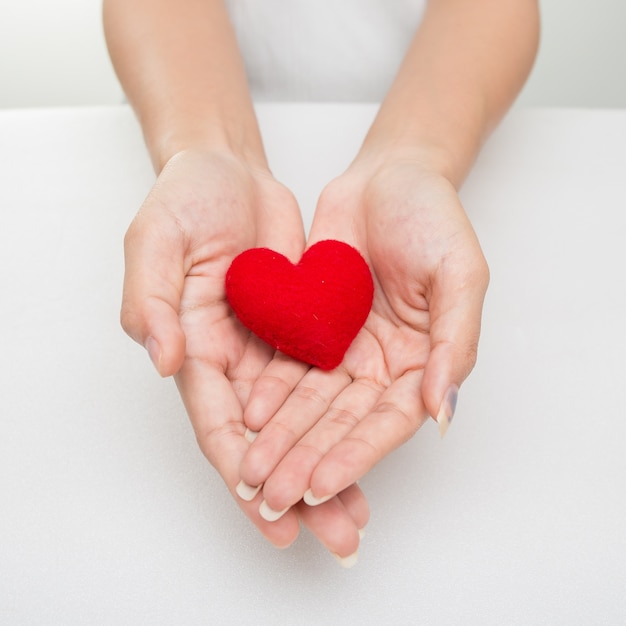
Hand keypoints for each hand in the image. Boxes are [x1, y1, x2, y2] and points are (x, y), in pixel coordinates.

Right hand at [120, 148, 368, 555]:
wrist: (229, 170)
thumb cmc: (184, 198)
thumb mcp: (156, 240)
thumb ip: (150, 300)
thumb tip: (163, 360)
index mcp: (194, 347)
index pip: (219, 426)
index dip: (243, 474)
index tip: (272, 516)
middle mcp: (234, 360)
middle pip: (268, 439)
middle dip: (300, 488)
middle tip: (337, 533)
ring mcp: (271, 346)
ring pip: (302, 420)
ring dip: (328, 464)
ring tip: (358, 511)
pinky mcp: (302, 327)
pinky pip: (323, 381)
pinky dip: (342, 417)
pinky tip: (366, 445)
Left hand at [238, 156, 488, 514]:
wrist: (389, 176)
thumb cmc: (434, 218)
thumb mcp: (460, 273)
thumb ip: (456, 341)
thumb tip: (441, 410)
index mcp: (423, 361)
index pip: (386, 423)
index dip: (355, 456)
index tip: (321, 486)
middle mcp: (382, 365)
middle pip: (342, 425)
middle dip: (308, 461)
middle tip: (274, 496)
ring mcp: (345, 349)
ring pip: (310, 406)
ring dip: (283, 440)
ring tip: (253, 472)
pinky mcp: (313, 328)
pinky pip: (289, 367)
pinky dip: (270, 394)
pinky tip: (248, 418)